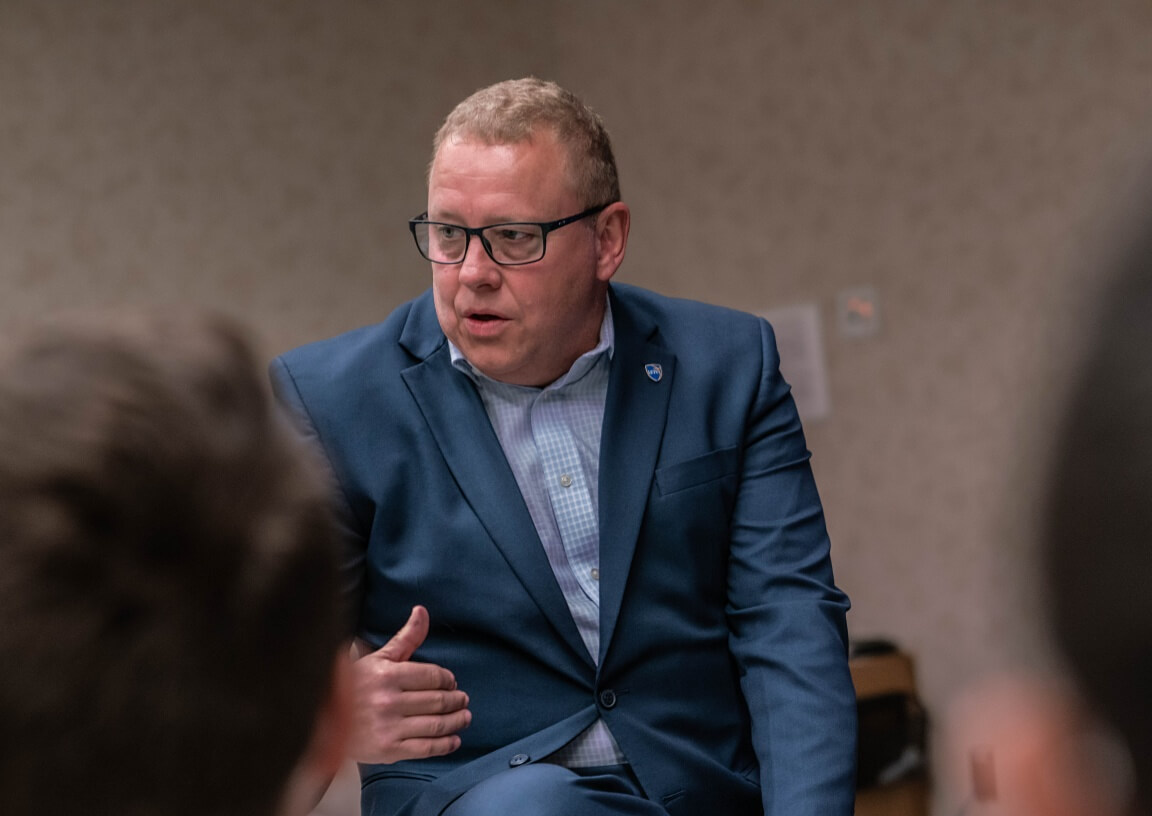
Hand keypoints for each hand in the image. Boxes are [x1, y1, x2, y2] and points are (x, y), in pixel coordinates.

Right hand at [348, 605, 471, 763]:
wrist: (324, 719)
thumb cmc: (355, 685)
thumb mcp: (379, 657)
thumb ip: (406, 637)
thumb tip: (422, 611)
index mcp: (388, 675)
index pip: (432, 676)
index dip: (447, 679)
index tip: (452, 682)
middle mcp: (389, 701)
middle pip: (437, 700)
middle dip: (456, 700)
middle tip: (463, 699)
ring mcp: (389, 727)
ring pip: (435, 724)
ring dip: (456, 721)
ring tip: (464, 717)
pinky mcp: (388, 749)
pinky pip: (425, 748)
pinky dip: (444, 744)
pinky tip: (454, 739)